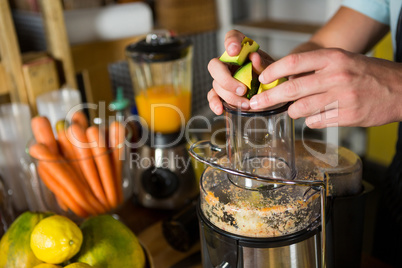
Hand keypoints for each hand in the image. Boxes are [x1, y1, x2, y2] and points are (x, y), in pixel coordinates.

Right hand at [207, 30, 274, 114]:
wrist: (276, 93)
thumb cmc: (273, 77)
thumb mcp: (274, 70)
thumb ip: (264, 64)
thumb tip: (254, 57)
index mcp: (243, 49)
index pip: (232, 37)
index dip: (230, 42)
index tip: (234, 50)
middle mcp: (230, 62)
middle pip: (216, 65)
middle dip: (226, 79)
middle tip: (243, 89)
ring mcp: (224, 77)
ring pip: (217, 84)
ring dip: (230, 96)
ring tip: (247, 104)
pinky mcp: (222, 92)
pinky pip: (213, 96)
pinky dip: (215, 103)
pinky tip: (220, 109)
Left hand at [250, 48, 401, 127]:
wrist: (400, 89)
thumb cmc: (366, 74)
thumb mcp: (341, 61)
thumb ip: (315, 69)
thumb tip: (284, 79)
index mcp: (333, 58)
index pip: (294, 61)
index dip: (273, 71)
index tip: (262, 78)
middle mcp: (336, 76)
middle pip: (292, 88)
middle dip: (268, 98)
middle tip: (255, 104)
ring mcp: (342, 97)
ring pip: (301, 108)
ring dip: (292, 111)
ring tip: (294, 110)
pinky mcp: (348, 116)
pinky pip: (316, 122)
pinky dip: (311, 121)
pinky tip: (317, 116)